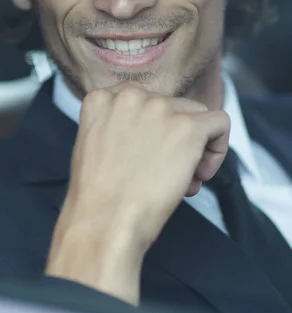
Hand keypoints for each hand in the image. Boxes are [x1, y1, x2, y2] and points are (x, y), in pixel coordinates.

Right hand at [45, 83, 229, 304]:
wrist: (104, 218)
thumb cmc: (96, 193)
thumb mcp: (93, 143)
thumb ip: (116, 125)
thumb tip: (151, 133)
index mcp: (102, 98)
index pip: (142, 101)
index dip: (151, 129)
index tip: (148, 153)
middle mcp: (130, 95)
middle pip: (171, 106)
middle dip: (174, 138)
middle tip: (167, 171)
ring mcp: (159, 108)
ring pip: (197, 114)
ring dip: (195, 146)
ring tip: (183, 179)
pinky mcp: (187, 126)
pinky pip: (220, 123)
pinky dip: (218, 148)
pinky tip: (201, 174)